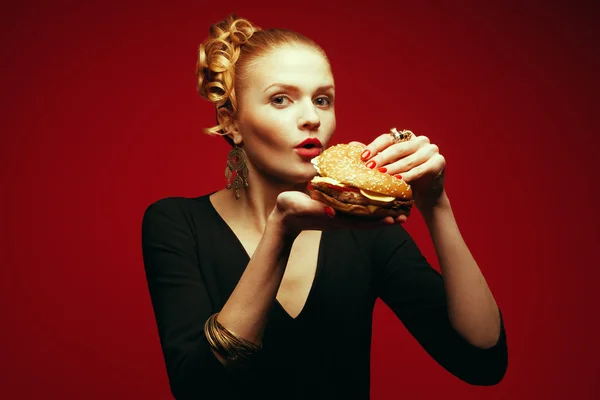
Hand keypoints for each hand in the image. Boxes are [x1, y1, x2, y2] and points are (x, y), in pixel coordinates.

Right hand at [269, 191, 395, 237]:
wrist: (283, 217)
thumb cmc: (290, 209)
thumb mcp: (301, 206)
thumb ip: (315, 208)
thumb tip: (333, 210)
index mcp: (334, 218)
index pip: (360, 222)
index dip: (377, 222)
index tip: (394, 220)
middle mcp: (340, 218)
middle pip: (367, 220)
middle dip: (386, 217)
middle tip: (405, 215)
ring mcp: (339, 215)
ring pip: (364, 214)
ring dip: (381, 210)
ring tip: (398, 207)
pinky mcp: (335, 209)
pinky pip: (356, 207)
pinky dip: (368, 204)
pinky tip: (376, 197)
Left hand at [351, 131, 445, 210]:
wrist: (425, 195)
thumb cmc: (404, 179)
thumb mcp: (388, 167)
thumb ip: (373, 156)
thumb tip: (351, 145)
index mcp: (406, 137)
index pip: (388, 138)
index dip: (374, 147)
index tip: (363, 158)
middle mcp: (420, 140)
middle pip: (398, 147)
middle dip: (382, 158)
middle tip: (370, 168)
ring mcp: (431, 150)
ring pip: (408, 159)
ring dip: (394, 168)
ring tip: (382, 176)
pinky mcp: (439, 162)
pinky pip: (422, 169)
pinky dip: (410, 175)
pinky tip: (400, 181)